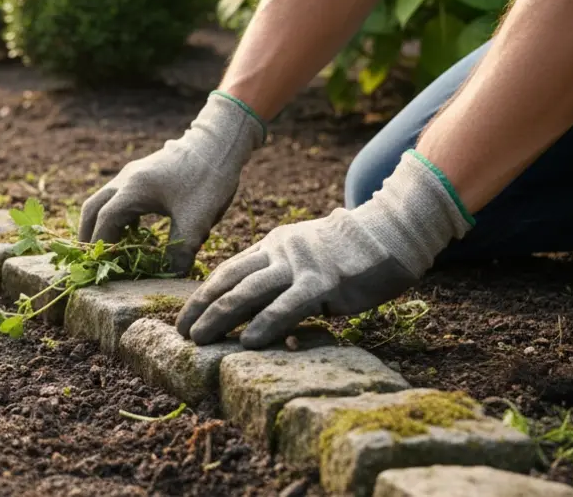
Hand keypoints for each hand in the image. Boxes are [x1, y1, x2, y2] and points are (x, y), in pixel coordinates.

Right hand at [78, 92, 264, 275]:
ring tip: (110, 250)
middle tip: (91, 260)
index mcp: (132, 191)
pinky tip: (133, 232)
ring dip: (101, 224)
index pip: (104, 222)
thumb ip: (181, 251)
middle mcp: (125, 180)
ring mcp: (132, 174)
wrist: (218, 144)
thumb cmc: (207, 179)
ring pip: (103, 200)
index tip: (101, 267)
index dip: (101, 246)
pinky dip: (116, 216)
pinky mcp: (142, 173)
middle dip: (88, 235)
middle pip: (92, 208)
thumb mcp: (196, 220)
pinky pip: (117, 196)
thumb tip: (171, 275)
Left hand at [177, 151, 472, 347]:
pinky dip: (265, 324)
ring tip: (199, 339)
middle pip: (229, 281)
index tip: (184, 316)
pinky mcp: (323, 281)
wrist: (391, 230)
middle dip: (201, 308)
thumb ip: (287, 281)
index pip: (228, 271)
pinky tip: (248, 342)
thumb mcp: (309, 259)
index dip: (203, 294)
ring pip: (249, 292)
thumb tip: (269, 315)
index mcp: (273, 246)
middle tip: (180, 332)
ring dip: (220, 317)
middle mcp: (279, 253)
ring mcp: (300, 266)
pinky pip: (287, 306)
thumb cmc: (353, 252)